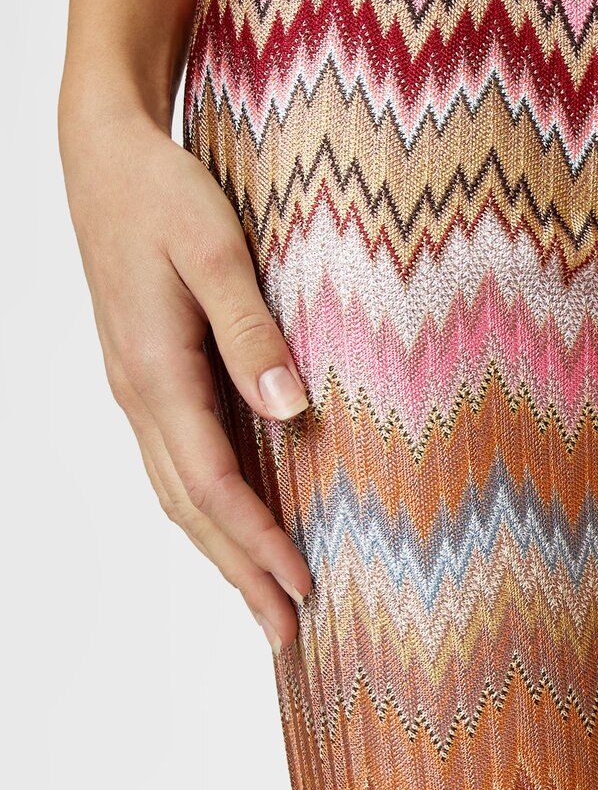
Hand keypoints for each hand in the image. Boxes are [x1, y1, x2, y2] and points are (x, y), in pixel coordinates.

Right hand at [58, 96, 313, 653]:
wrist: (104, 156)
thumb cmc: (161, 192)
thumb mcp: (215, 248)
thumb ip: (251, 328)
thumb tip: (291, 408)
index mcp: (155, 372)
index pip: (212, 482)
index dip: (257, 542)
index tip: (302, 589)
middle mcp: (139, 392)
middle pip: (190, 504)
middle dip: (238, 572)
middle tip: (286, 634)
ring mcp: (137, 384)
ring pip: (178, 487)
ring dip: (221, 544)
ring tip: (263, 593)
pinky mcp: (147, 369)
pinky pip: (177, 454)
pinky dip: (208, 500)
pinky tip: (237, 512)